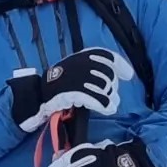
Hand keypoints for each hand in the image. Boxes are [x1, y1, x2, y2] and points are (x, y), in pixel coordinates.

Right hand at [8, 47, 134, 132]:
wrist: (39, 94)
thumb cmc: (59, 83)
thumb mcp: (76, 69)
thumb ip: (95, 68)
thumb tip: (125, 74)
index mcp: (82, 57)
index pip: (107, 57)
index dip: (120, 66)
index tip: (127, 75)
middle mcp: (82, 64)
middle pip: (108, 75)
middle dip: (110, 87)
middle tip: (107, 95)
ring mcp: (79, 78)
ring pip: (105, 88)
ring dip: (109, 97)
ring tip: (107, 103)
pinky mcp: (77, 92)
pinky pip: (98, 99)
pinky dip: (106, 105)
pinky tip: (108, 109)